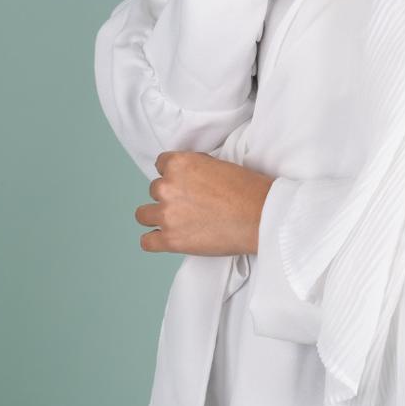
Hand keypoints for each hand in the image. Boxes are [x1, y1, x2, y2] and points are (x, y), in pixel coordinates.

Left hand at [135, 151, 272, 255]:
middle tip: (189, 203)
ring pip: (143, 214)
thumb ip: (195, 169)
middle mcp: (168, 187)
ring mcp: (167, 215)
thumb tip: (187, 178)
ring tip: (176, 220)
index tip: (185, 182)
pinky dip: (154, 240)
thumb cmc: (247, 189)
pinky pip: (146, 241)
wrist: (260, 215)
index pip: (161, 164)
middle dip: (169, 195)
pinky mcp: (170, 240)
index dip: (174, 174)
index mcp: (180, 164)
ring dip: (158, 216)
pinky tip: (166, 238)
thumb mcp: (219, 164)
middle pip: (155, 189)